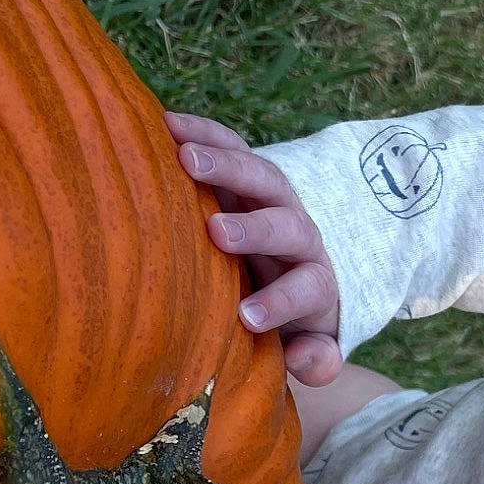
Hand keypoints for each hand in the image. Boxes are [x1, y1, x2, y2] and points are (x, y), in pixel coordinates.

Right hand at [164, 109, 344, 386]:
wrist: (294, 270)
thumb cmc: (292, 321)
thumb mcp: (310, 345)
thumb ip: (315, 358)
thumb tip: (304, 359)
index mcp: (316, 282)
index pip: (308, 288)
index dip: (282, 301)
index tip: (247, 317)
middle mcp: (300, 237)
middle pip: (289, 225)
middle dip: (257, 228)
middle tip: (219, 231)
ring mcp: (275, 200)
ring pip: (262, 177)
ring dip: (227, 164)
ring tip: (183, 155)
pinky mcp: (249, 176)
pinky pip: (234, 147)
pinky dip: (205, 133)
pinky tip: (167, 124)